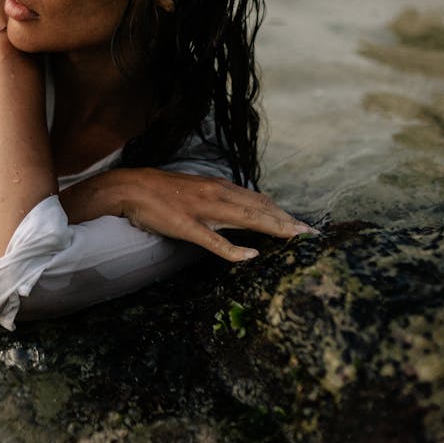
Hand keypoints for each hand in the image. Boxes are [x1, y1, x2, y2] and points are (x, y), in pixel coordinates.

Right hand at [62, 168, 314, 261]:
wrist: (131, 187)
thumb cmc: (162, 192)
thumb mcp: (196, 191)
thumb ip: (218, 199)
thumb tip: (238, 210)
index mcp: (219, 187)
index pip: (260, 200)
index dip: (283, 213)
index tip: (304, 226)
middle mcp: (217, 194)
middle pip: (260, 208)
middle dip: (288, 221)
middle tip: (312, 234)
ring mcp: (203, 210)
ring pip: (246, 218)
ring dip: (274, 228)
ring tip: (296, 238)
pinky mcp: (188, 225)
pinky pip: (214, 240)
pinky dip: (234, 249)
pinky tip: (251, 255)